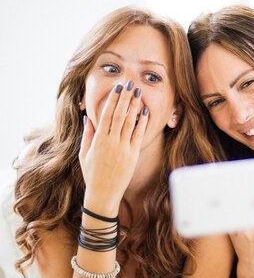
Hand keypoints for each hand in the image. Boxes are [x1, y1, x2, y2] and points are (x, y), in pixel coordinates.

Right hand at [79, 83, 148, 211]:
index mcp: (98, 140)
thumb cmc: (92, 174)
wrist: (103, 193)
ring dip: (134, 105)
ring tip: (138, 92)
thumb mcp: (84, 153)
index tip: (117, 87)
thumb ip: (87, 134)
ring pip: (130, 122)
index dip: (113, 99)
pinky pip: (138, 135)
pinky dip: (142, 122)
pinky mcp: (133, 155)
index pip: (107, 114)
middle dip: (125, 97)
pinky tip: (145, 111)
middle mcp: (111, 142)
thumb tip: (88, 117)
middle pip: (120, 114)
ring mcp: (123, 148)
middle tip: (130, 83)